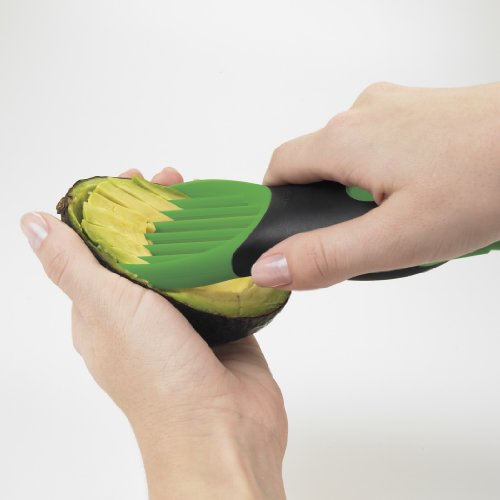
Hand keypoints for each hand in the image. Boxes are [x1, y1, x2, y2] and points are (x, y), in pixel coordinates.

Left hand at [20, 167, 286, 499]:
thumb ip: (73, 266)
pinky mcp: (219, 323)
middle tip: (176, 182)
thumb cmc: (162, 382)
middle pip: (144, 249)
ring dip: (190, 230)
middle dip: (157, 211)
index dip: (113, 208)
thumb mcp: (108, 310)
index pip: (98, 246)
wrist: (224, 432)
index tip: (134, 179)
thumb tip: (32, 224)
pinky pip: (217, 280)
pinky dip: (221, 256)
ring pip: (182, 262)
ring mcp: (182, 320)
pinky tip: (231, 236)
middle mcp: (140, 316)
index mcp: (101, 313)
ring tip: (205, 200)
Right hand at [251, 82, 499, 289]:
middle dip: (320, 203)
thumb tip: (269, 268)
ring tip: (394, 223)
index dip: (269, 202)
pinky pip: (384, 144)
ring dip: (356, 189)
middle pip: (314, 163)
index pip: (278, 169)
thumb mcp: (397, 238)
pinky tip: (419, 197)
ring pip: (351, 154)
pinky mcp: (422, 110)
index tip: (275, 229)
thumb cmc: (486, 181)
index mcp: (344, 139)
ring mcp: (395, 107)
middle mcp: (363, 113)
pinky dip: (386, 173)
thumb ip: (326, 256)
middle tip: (349, 239)